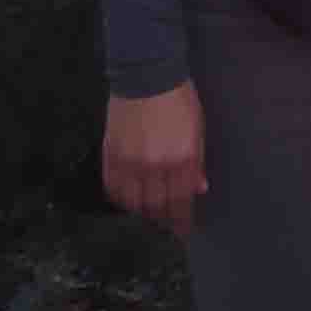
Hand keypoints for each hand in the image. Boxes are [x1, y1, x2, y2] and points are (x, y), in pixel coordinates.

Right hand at [100, 86, 205, 230]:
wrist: (147, 77)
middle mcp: (155, 166)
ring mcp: (130, 163)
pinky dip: (121, 200)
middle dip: (162, 223)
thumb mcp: (197, 129)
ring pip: (133, 203)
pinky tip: (127, 203)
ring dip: (141, 215)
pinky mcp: (111, 156)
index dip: (181, 222)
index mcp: (181, 160)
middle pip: (156, 208)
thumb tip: (199, 188)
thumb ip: (197, 163)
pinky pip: (113, 189)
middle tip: (165, 230)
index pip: (181, 202)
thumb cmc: (179, 101)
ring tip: (147, 220)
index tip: (182, 233)